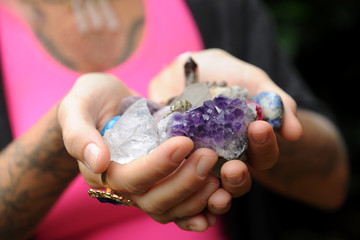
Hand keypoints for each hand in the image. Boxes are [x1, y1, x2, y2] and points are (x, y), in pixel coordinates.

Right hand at [58, 73, 222, 230]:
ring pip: (170, 209)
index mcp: (102, 171)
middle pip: (154, 200)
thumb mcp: (77, 106)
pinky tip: (217, 201)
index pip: (131, 178)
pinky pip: (179, 207)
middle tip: (209, 156)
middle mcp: (124, 187)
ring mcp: (144, 189)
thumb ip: (79, 132)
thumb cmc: (91, 102)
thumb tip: (98, 161)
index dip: (158, 165)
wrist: (107, 105)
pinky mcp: (161, 184)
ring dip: (196, 198)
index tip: (184, 143)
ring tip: (218, 177)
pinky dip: (199, 210)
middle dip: (184, 181)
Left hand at [149, 49, 302, 214]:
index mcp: (246, 143)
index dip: (265, 147)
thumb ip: (276, 102)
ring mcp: (196, 159)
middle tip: (233, 168)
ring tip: (210, 185)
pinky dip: (178, 183)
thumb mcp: (253, 81)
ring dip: (211, 190)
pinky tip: (178, 183)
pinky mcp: (171, 156)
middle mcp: (223, 156)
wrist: (185, 68)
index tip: (259, 128)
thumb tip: (295, 134)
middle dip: (237, 178)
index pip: (262, 156)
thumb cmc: (224, 74)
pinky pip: (175, 176)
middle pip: (235, 180)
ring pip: (206, 187)